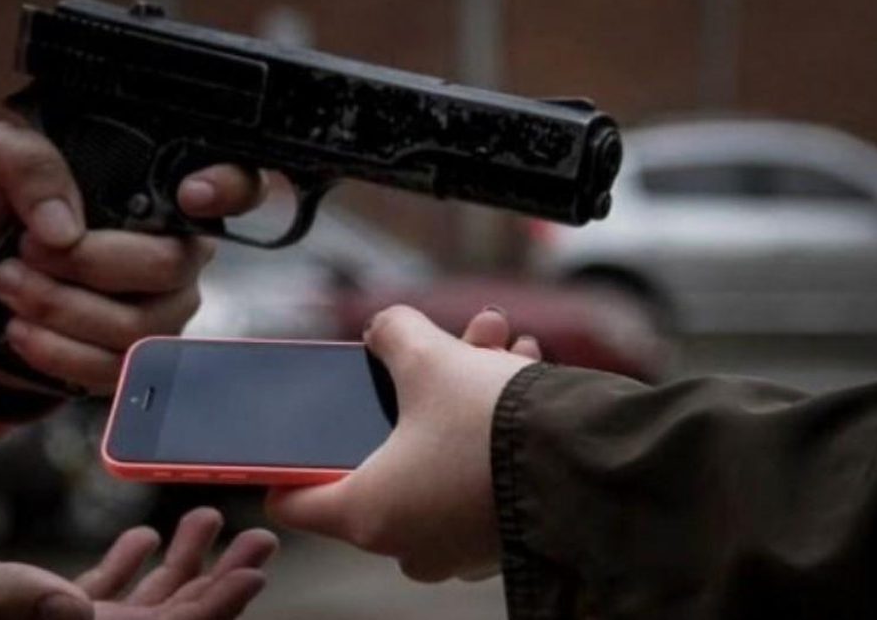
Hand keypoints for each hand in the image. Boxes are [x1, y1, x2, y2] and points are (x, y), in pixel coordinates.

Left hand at [0, 122, 264, 392]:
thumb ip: (28, 166)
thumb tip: (65, 228)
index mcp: (161, 194)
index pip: (238, 186)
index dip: (232, 188)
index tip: (191, 195)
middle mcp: (179, 253)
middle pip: (169, 267)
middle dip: (87, 264)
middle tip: (26, 250)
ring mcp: (163, 313)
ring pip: (138, 327)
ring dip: (61, 308)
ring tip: (10, 285)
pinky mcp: (133, 363)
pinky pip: (114, 370)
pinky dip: (57, 352)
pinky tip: (21, 329)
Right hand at [0, 503, 277, 619]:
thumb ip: (3, 596)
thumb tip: (76, 611)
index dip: (207, 611)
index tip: (254, 571)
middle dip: (215, 586)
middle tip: (260, 539)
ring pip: (135, 608)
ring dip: (182, 569)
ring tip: (214, 520)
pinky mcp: (26, 606)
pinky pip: (95, 594)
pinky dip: (130, 565)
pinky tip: (151, 535)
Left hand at [266, 305, 539, 581]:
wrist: (590, 463)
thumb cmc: (494, 425)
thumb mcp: (430, 359)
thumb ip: (392, 334)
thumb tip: (385, 328)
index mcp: (366, 514)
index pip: (295, 499)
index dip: (286, 462)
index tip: (290, 437)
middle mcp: (407, 543)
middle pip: (381, 458)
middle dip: (409, 394)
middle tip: (433, 350)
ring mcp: (457, 548)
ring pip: (438, 457)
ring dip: (461, 395)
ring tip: (495, 340)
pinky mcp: (500, 539)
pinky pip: (477, 474)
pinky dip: (489, 428)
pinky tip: (519, 368)